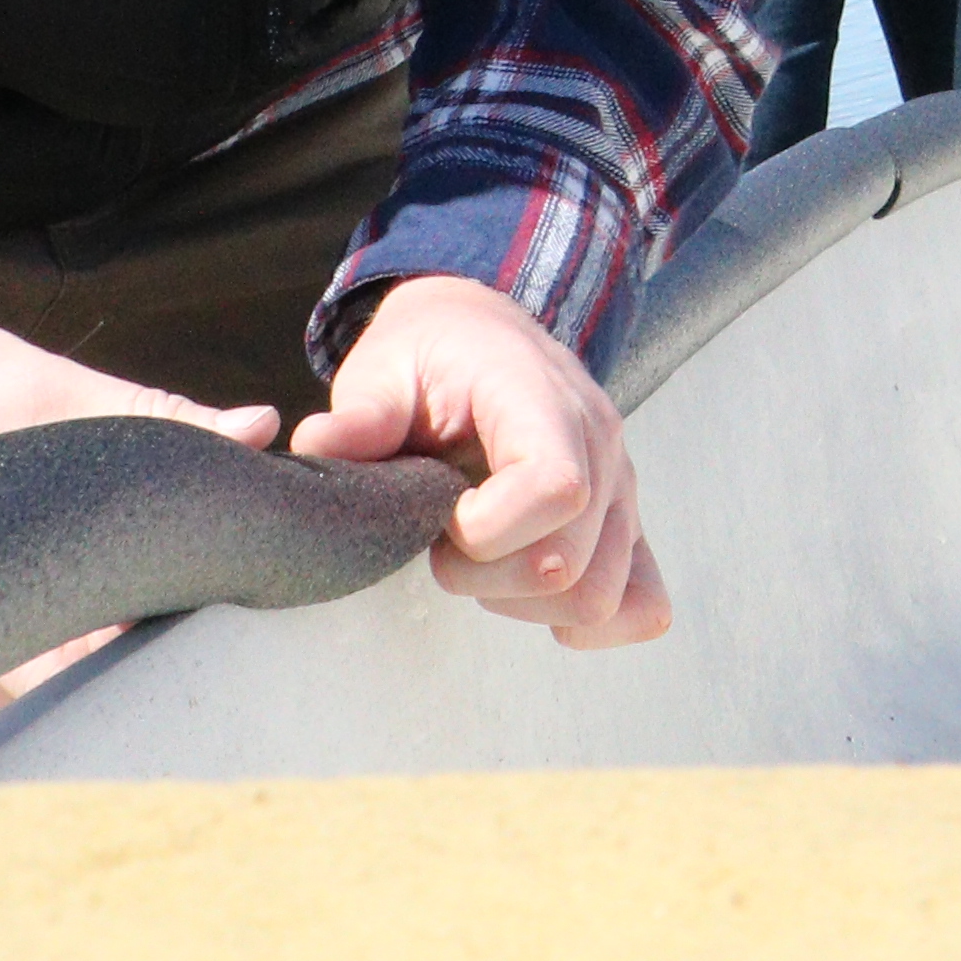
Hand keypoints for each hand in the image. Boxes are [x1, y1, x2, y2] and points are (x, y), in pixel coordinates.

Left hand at [289, 276, 664, 649]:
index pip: (559, 491)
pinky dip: (590, 624)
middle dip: (487, 578)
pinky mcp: (626, 524)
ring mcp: (623, 487)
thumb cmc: (429, 357)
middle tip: (442, 542)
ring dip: (525, 603)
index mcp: (543, 399)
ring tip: (482, 558)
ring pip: (599, 597)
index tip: (441, 518)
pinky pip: (641, 605)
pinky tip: (533, 598)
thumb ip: (360, 414)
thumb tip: (319, 445)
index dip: (488, 532)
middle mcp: (602, 444)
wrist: (484, 336)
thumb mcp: (382, 369)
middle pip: (571, 563)